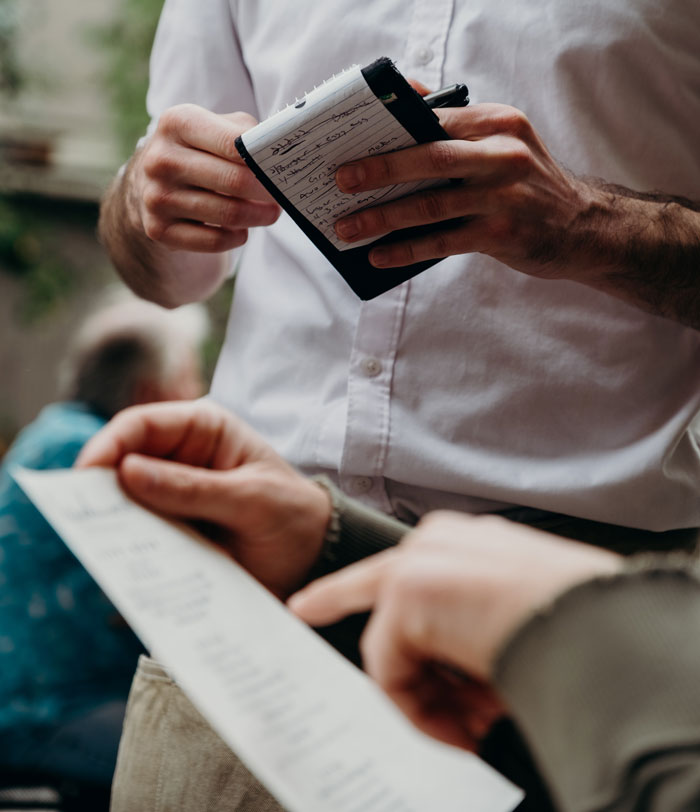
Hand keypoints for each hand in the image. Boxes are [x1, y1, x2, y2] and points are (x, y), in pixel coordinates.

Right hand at [76, 401, 329, 598]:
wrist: (316, 559)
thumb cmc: (294, 515)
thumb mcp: (251, 499)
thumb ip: (194, 488)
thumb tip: (128, 472)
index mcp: (203, 430)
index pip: (141, 425)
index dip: (109, 445)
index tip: (86, 475)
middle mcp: (181, 459)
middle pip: (123, 464)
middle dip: (101, 488)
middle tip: (81, 517)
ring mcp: (173, 498)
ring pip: (125, 504)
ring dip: (112, 523)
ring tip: (100, 546)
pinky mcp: (173, 533)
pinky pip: (140, 537)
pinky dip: (129, 550)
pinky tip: (123, 567)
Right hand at [129, 104, 280, 253]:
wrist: (151, 183)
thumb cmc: (198, 151)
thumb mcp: (216, 127)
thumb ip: (246, 133)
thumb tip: (278, 150)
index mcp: (177, 123)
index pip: (233, 143)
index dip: (264, 160)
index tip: (282, 170)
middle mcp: (161, 159)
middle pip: (234, 181)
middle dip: (267, 192)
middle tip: (282, 197)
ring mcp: (156, 197)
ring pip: (228, 214)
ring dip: (258, 217)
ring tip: (270, 213)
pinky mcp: (159, 229)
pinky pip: (213, 241)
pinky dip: (236, 237)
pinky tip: (242, 230)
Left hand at [290, 511, 620, 749]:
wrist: (600, 622)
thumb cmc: (578, 620)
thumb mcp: (520, 615)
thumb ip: (472, 627)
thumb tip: (459, 669)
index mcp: (470, 540)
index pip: (403, 564)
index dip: (348, 588)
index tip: (306, 604)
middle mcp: (438, 540)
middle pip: (370, 588)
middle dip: (353, 619)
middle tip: (348, 643)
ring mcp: (420, 562)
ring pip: (392, 646)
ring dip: (430, 698)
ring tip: (478, 724)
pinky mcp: (407, 593)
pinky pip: (391, 672)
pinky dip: (423, 711)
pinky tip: (465, 727)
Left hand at [333, 103, 595, 278]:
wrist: (583, 227)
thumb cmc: (529, 185)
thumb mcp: (503, 144)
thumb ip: (457, 128)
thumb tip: (406, 100)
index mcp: (497, 123)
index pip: (434, 119)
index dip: (388, 130)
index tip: (349, 141)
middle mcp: (504, 154)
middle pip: (429, 158)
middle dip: (379, 170)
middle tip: (339, 180)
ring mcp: (505, 196)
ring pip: (430, 205)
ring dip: (382, 218)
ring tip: (348, 228)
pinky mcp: (503, 234)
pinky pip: (443, 242)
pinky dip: (407, 250)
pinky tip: (379, 256)